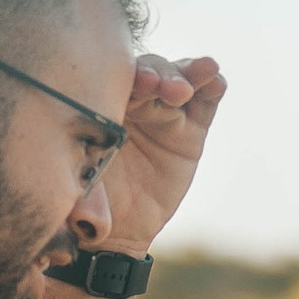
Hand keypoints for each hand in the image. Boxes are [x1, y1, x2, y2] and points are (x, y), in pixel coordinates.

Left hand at [96, 54, 226, 254]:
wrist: (118, 228)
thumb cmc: (88, 202)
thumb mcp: (81, 194)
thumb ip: (86, 196)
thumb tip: (89, 220)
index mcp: (102, 106)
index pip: (118, 81)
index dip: (132, 78)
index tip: (142, 84)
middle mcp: (133, 103)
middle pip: (151, 73)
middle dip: (162, 75)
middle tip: (167, 88)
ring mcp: (163, 114)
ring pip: (178, 80)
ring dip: (189, 73)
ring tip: (204, 70)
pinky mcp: (190, 130)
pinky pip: (204, 104)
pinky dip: (212, 87)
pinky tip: (217, 79)